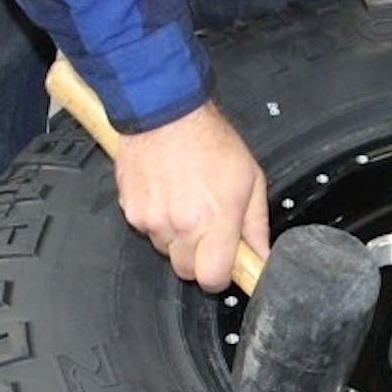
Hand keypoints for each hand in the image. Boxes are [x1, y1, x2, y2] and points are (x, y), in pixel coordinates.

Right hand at [114, 101, 269, 291]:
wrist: (166, 113)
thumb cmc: (211, 142)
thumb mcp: (251, 180)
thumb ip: (256, 225)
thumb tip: (261, 256)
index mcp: (215, 220)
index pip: (213, 278)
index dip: (221, 276)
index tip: (227, 266)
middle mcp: (181, 224)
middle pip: (187, 271)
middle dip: (200, 259)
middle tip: (208, 231)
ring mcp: (152, 219)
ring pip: (166, 251)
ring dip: (177, 238)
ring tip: (187, 204)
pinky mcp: (130, 211)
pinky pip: (147, 231)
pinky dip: (157, 221)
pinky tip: (168, 195)